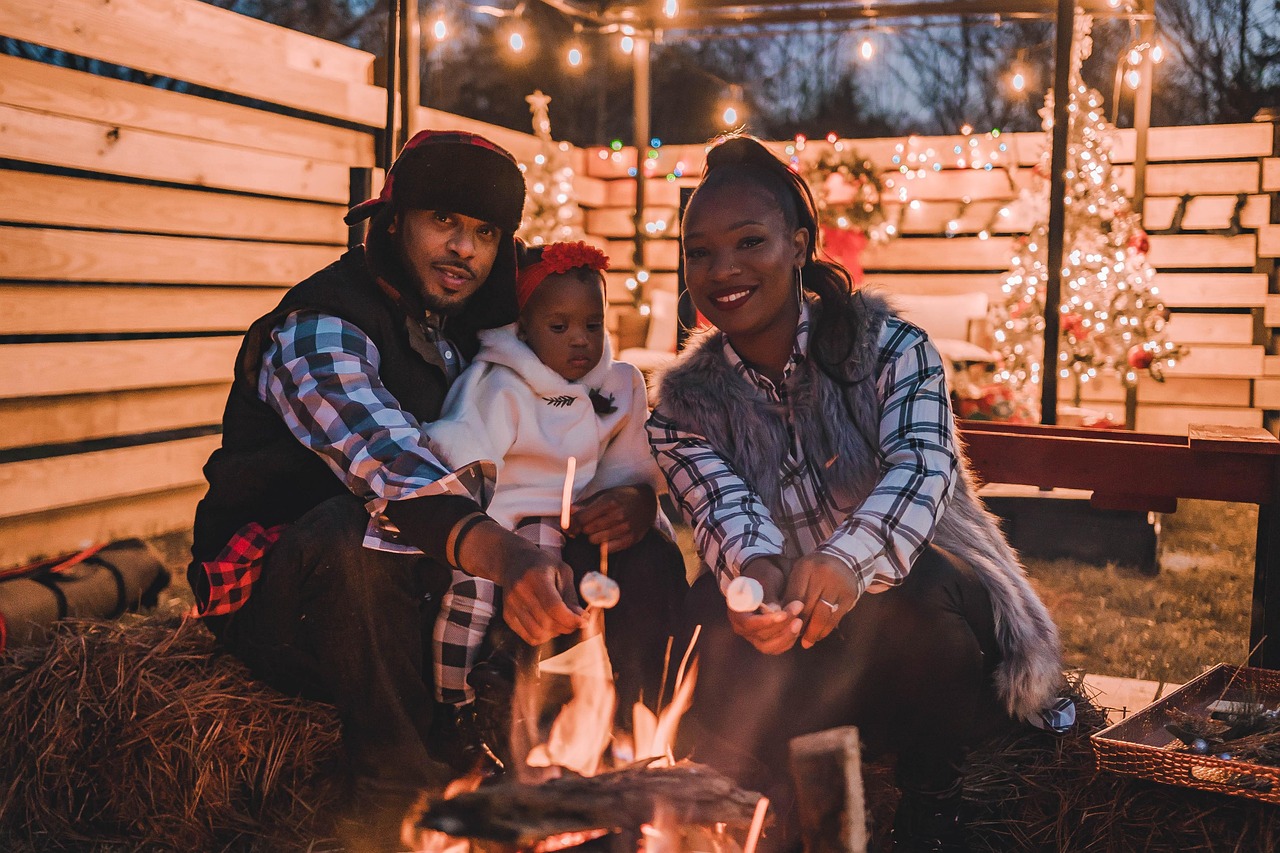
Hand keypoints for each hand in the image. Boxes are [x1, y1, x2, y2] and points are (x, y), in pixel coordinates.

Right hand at [454, 518, 582, 644]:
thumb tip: (581, 618)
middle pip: (546, 622)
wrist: (514, 561)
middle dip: (566, 626)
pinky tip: (548, 625)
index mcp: (536, 577)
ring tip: (560, 622)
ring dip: (554, 633)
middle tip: (574, 621)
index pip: (553, 606)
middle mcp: (520, 591)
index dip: (570, 619)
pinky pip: (528, 636)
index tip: (583, 622)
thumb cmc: (543, 565)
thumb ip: (571, 596)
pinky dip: (543, 636)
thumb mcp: (562, 572)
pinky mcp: (507, 615)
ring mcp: (511, 605)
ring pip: (537, 633)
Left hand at [567, 484, 656, 550]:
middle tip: (590, 524)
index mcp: (609, 501)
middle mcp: (618, 515)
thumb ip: (585, 505)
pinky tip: (608, 536)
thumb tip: (567, 513)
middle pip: (587, 530)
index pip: (582, 518)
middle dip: (585, 528)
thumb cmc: (621, 497)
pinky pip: (608, 549)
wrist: (647, 502)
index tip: (571, 525)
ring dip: (594, 536)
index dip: (573, 523)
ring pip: (595, 540)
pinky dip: (604, 545)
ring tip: (600, 529)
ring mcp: (625, 528)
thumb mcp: (604, 494)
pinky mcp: (631, 539)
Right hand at [726, 556, 803, 654]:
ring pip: (769, 646)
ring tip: (799, 621)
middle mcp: (741, 627)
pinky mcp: (764, 641)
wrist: (765, 579)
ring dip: (786, 636)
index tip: (783, 614)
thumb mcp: (765, 578)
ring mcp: (752, 636)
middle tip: (798, 607)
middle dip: (782, 625)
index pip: (749, 623)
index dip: (766, 622)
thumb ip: (768, 594)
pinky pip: (776, 648)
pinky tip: (797, 628)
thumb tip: (774, 611)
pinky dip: (788, 641)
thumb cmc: (763, 575)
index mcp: (736, 610)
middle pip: (761, 635)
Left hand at [783, 554, 860, 649]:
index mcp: (806, 567)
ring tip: (807, 642)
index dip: (789, 615)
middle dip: (800, 625)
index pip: (794, 597)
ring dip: (813, 632)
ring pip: (822, 615)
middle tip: (794, 637)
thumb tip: (780, 618)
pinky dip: (826, 630)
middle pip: (808, 607)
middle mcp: (822, 574)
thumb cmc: (816, 570)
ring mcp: (838, 585)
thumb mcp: (800, 574)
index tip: (784, 626)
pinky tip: (819, 635)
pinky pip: (835, 618)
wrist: (845, 560)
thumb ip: (791, 592)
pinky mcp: (849, 596)